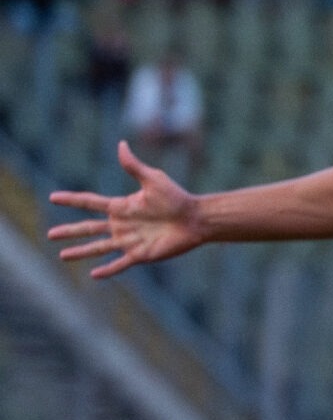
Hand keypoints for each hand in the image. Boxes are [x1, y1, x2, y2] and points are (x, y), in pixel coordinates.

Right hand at [47, 143, 206, 278]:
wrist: (195, 218)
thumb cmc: (176, 198)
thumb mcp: (152, 179)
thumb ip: (133, 165)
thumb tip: (121, 144)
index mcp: (121, 206)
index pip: (90, 202)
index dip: (71, 200)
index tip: (53, 197)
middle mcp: (121, 224)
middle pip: (88, 228)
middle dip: (69, 231)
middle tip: (50, 234)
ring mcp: (129, 240)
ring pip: (98, 247)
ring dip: (81, 252)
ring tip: (62, 256)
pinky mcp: (141, 254)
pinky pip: (120, 264)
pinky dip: (107, 270)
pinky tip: (93, 275)